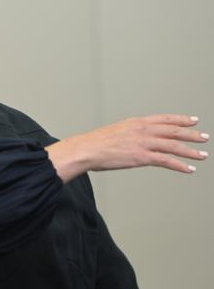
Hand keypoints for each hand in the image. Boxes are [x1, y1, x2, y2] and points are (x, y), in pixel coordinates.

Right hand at [48, 114, 208, 181]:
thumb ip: (129, 135)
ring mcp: (143, 143)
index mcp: (135, 122)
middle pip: (173, 131)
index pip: (164, 119)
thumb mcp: (115, 133)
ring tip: (202, 155)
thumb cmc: (94, 144)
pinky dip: (180, 165)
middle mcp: (142, 130)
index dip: (180, 119)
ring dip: (190, 151)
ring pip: (173, 146)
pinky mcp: (141, 157)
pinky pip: (166, 161)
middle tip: (204, 137)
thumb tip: (134, 141)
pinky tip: (189, 169)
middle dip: (191, 134)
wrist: (85, 149)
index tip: (192, 121)